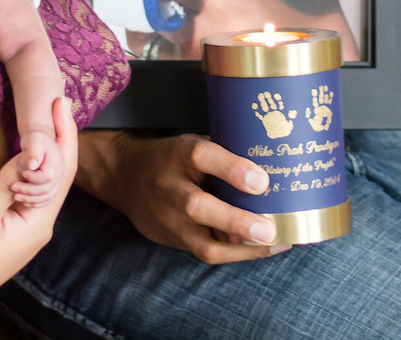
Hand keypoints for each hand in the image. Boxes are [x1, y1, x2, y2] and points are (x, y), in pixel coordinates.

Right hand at [0, 98, 77, 304]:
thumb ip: (8, 180)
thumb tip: (33, 149)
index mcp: (38, 221)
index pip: (63, 168)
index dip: (64, 132)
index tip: (60, 100)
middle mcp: (39, 225)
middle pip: (59, 173)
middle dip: (60, 136)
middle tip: (56, 101)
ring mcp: (26, 230)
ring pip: (46, 182)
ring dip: (48, 150)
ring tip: (46, 119)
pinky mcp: (12, 230)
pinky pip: (31, 191)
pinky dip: (33, 167)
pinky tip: (26, 154)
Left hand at [11, 125, 64, 207]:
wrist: (40, 139)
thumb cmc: (34, 137)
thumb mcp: (33, 138)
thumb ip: (34, 150)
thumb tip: (32, 165)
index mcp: (56, 161)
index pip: (47, 177)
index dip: (34, 178)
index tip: (21, 173)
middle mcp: (60, 172)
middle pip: (47, 189)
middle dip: (28, 190)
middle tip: (12, 187)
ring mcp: (58, 180)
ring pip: (47, 197)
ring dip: (30, 199)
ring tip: (15, 195)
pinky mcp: (53, 186)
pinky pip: (47, 199)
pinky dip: (36, 203)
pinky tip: (24, 201)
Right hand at [82, 130, 287, 263]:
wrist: (126, 176)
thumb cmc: (173, 158)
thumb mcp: (191, 145)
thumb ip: (223, 155)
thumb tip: (274, 166)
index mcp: (178, 154)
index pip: (202, 156)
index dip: (232, 168)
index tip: (262, 181)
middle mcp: (168, 186)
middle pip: (196, 206)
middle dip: (234, 221)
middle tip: (268, 229)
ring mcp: (167, 218)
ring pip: (201, 242)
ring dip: (241, 248)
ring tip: (274, 245)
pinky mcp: (170, 240)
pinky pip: (205, 253)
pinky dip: (236, 254)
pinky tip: (261, 249)